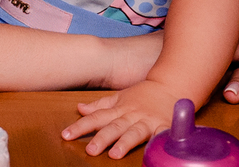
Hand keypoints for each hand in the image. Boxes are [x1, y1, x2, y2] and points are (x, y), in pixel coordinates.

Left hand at [62, 79, 177, 158]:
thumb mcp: (119, 97)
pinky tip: (151, 152)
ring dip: (124, 142)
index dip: (81, 126)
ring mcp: (148, 122)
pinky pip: (160, 136)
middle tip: (89, 150)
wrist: (171, 85)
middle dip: (101, 138)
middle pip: (113, 127)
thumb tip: (79, 109)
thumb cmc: (144, 94)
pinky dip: (156, 143)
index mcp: (119, 109)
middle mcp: (131, 115)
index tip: (66, 135)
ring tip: (114, 154)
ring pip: (134, 132)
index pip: (96, 118)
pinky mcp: (164, 127)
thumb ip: (100, 105)